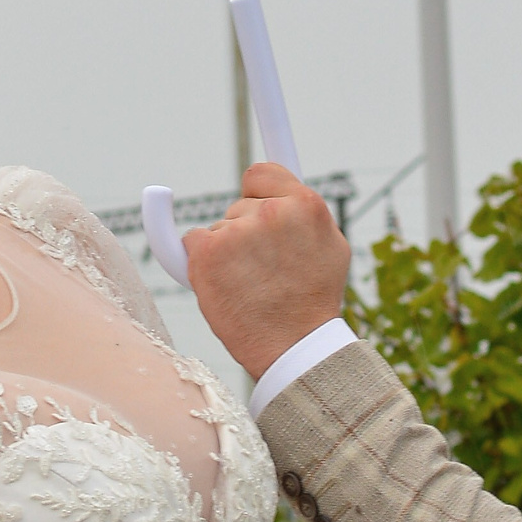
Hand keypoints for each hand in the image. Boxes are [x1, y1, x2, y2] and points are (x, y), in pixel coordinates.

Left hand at [182, 162, 350, 380]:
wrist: (294, 348)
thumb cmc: (312, 301)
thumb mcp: (330, 246)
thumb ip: (305, 211)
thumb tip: (286, 181)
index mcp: (306, 205)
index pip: (262, 173)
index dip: (258, 193)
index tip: (254, 204)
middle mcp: (271, 212)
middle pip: (240, 205)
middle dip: (246, 231)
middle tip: (265, 270)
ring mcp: (236, 231)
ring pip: (219, 228)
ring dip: (226, 251)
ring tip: (251, 285)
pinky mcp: (206, 252)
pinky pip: (191, 241)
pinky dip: (201, 261)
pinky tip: (223, 284)